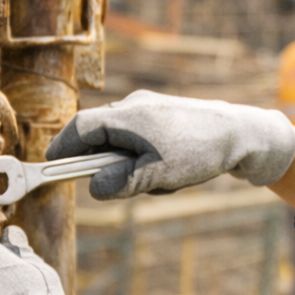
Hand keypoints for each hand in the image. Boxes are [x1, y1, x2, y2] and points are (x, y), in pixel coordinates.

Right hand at [45, 90, 294, 198]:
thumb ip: (121, 182)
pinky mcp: (165, 118)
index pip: (78, 129)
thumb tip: (94, 188)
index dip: (62, 149)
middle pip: (100, 138)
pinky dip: (151, 163)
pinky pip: (144, 144)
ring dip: (136, 169)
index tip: (50, 168)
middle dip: (110, 167)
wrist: (243, 134)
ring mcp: (150, 110)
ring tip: (166, 181)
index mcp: (126, 115)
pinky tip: (177, 173)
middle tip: (133, 187)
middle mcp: (134, 106)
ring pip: (124, 145)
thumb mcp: (157, 174)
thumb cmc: (199, 151)